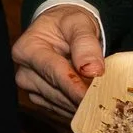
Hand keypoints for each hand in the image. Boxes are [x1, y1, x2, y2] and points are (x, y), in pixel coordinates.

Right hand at [13, 3, 105, 125]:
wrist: (60, 30)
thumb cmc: (68, 23)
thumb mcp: (78, 23)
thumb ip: (85, 44)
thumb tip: (93, 70)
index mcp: (27, 49)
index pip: (54, 72)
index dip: (74, 86)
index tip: (92, 98)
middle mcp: (23, 72)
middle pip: (56, 91)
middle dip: (82, 97)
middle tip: (108, 101)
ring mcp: (30, 88)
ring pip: (59, 103)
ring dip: (81, 104)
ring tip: (103, 100)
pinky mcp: (40, 98)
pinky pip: (61, 109)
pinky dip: (77, 107)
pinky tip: (92, 102)